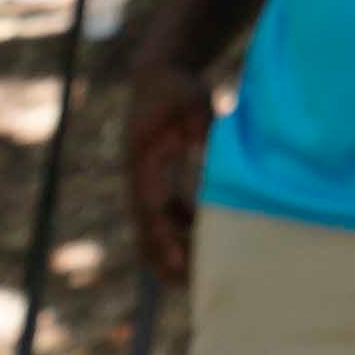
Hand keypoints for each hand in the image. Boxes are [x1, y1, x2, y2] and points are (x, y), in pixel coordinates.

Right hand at [123, 64, 213, 284]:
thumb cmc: (178, 87)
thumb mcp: (194, 103)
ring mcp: (145, 182)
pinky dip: (180, 229)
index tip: (176, 263)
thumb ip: (203, 129)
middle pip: (146, 230)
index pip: (150, 210)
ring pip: (153, 229)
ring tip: (204, 269)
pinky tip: (206, 233)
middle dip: (166, 257)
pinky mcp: (155, 181)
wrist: (158, 73)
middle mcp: (139, 179)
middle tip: (196, 281)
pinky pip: (163, 216)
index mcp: (143, 163)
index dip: (163, 239)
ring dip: (173, 248)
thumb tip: (215, 152)